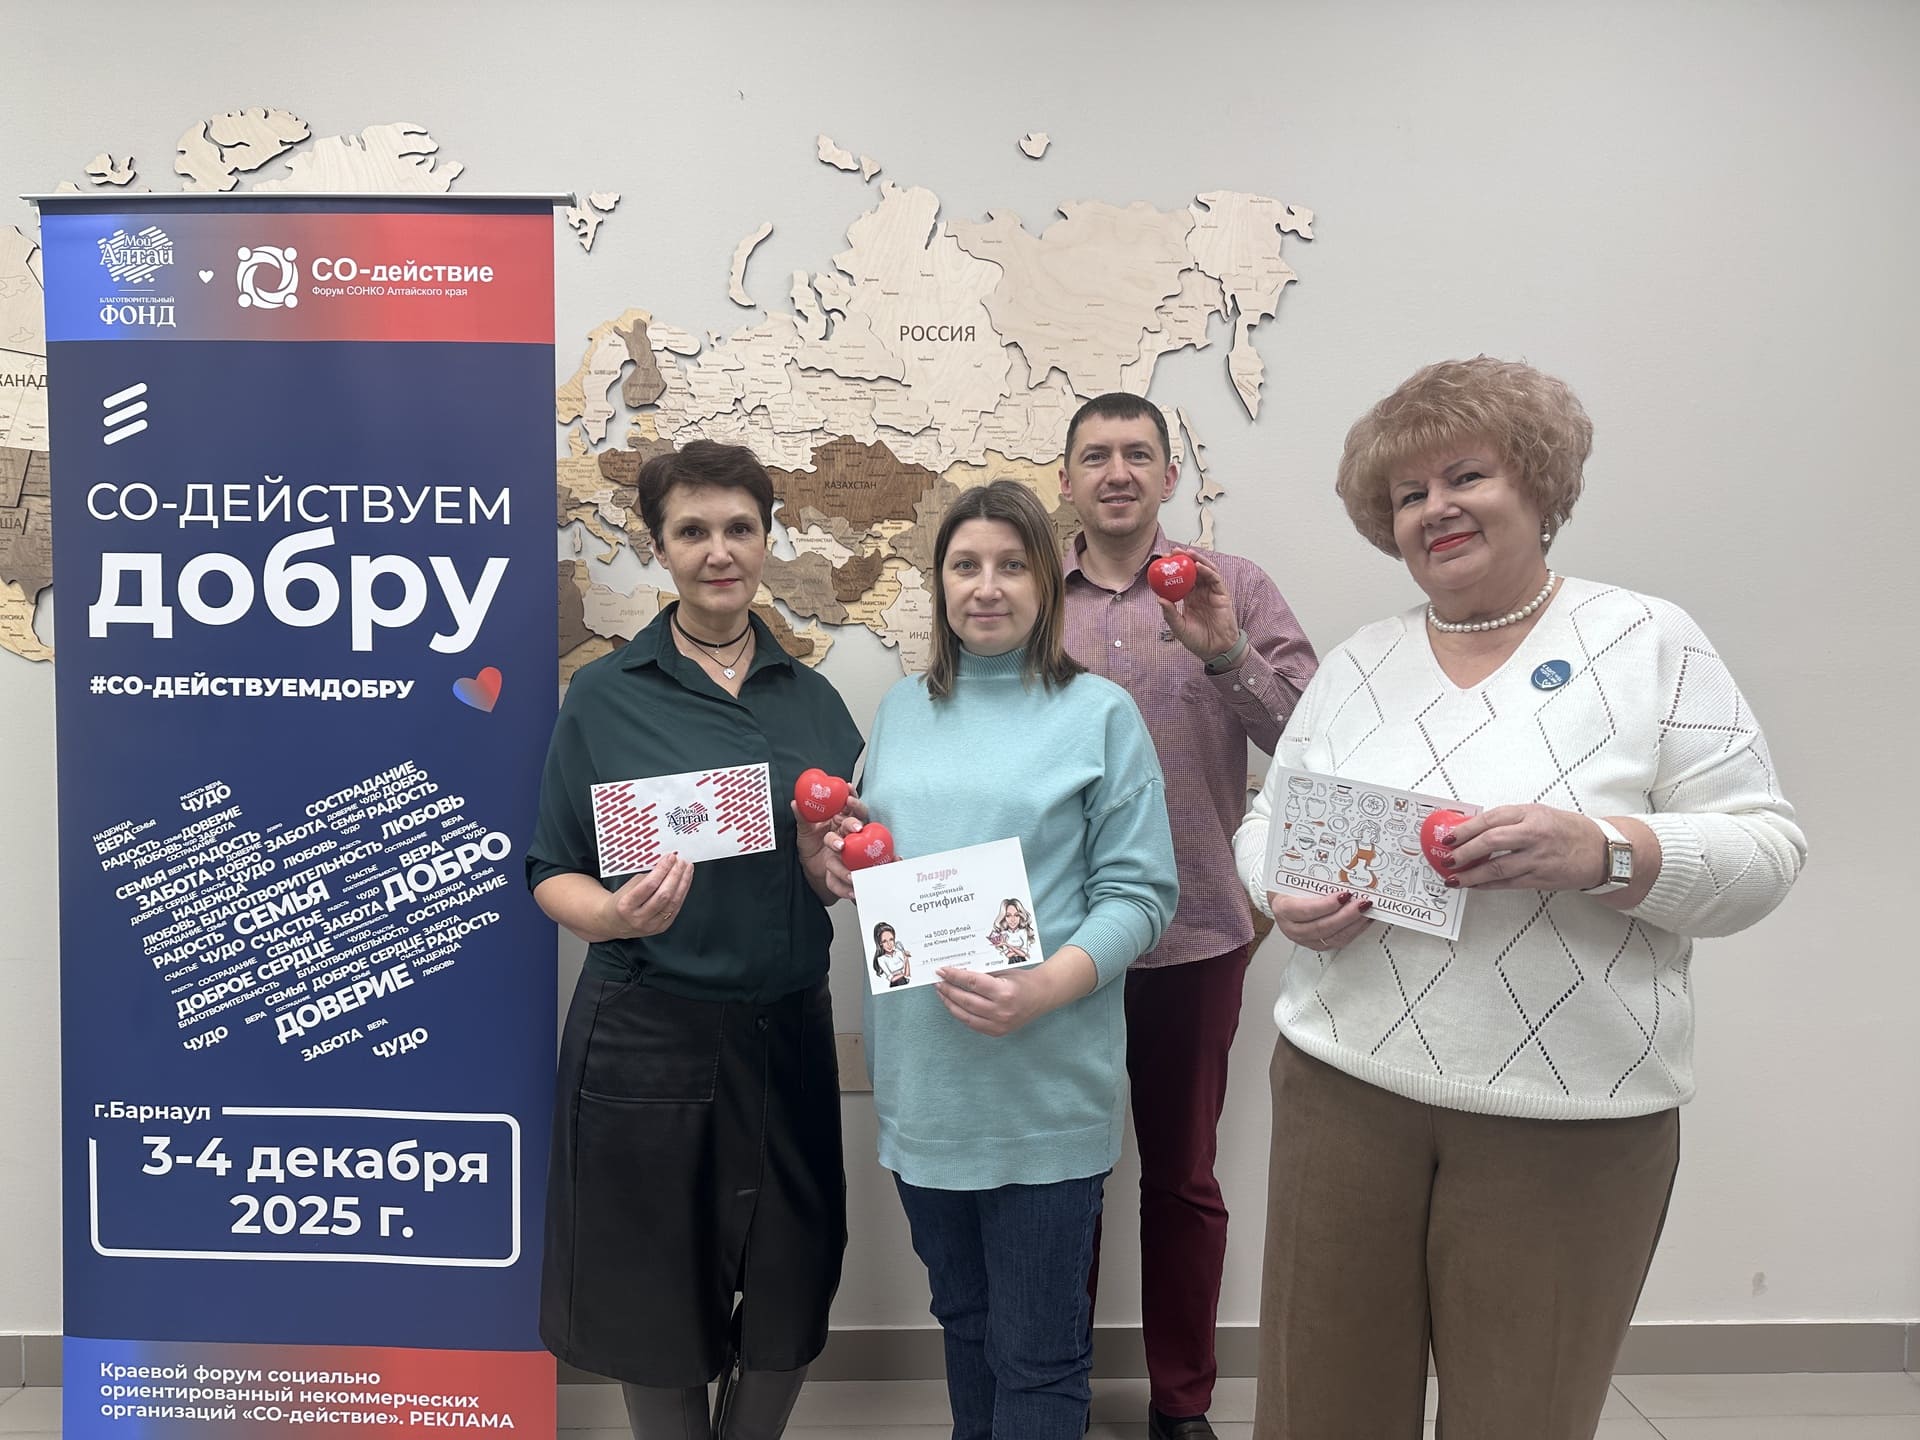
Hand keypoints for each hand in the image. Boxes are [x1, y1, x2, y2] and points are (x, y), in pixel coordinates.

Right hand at [603, 854, 692, 937]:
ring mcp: (651, 925)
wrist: (614, 923)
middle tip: (680, 862)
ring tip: (686, 869)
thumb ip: (646, 878)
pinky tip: (685, 883)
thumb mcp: (627, 887)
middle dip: (675, 875)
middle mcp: (638, 918)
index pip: (649, 885)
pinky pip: (675, 909)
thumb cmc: (620, 902)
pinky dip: (682, 893)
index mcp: (626, 905)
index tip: (670, 858)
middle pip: (664, 895)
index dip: (662, 870)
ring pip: (673, 903)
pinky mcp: (661, 928)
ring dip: (683, 883)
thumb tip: (666, 865)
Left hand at [796, 794, 869, 901]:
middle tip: (853, 825)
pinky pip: (856, 860)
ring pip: (859, 838)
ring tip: (840, 847)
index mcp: (839, 817)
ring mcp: (852, 844)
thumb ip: (802, 816)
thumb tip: (794, 803)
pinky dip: (853, 862)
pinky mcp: (853, 859)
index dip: (851, 795)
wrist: (811, 870)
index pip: (849, 803)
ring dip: (853, 842)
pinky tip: (848, 865)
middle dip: (856, 819)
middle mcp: (848, 829)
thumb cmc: (811, 846)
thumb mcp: (804, 831)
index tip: (848, 790)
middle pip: (858, 819)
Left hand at [934, 964, 1059, 1037]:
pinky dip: (961, 1014)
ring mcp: (999, 1024)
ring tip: (942, 993)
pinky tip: (954, 1005)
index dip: (954, 976)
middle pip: (966, 1000)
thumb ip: (982, 973)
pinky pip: (973, 1024)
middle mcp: (1001, 1011)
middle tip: (938, 981)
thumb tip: (956, 972)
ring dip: (951, 1003)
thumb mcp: (1004, 970)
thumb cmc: (1022, 979)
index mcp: (1004, 992)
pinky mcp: (997, 1032)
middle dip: (949, 990)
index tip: (941, 971)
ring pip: (966, 1015)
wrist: (1042, 996)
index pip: (972, 983)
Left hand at [1156, 551, 1239, 659]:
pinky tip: (1199, 566)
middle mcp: (1200, 593)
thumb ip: (1170, 614)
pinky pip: (1215, 579)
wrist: (1215, 650)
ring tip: (1186, 553)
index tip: (1162, 561)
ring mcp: (1212, 592)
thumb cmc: (1198, 640)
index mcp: (1189, 598)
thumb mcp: (1179, 627)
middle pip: (1192, 571)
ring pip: (1205, 571)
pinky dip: (1207, 571)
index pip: (1180, 579)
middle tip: (1173, 552)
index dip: (1173, 569)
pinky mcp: (1222, 595)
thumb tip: (1159, 599)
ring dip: (1197, 560)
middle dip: (1184, 559)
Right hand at [1269, 888, 1373, 952]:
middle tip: (1361, 903)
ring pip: (1333, 937)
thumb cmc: (1288, 889)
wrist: (1282, 901)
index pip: (1305, 911)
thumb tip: (1339, 873)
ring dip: (1353, 924)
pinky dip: (1354, 930)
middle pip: (1322, 927)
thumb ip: (1313, 879)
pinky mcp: (1318, 944)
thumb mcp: (1295, 880)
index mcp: (1284, 909)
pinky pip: (1339, 941)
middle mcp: (1293, 928)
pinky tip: (1363, 920)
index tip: (1343, 895)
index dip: (1326, 905)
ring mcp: (1306, 939)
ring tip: (1366, 911)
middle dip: (1346, 915)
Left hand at [1439, 805, 1607, 891]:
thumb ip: (1510, 820)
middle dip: (1464, 851)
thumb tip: (1475, 828)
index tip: (1449, 836)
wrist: (1602, 851)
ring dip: (1471, 874)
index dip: (1466, 828)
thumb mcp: (1540, 814)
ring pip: (1497, 868)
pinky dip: (1488, 885)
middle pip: (1491, 842)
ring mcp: (1538, 858)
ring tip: (1454, 878)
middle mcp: (1534, 835)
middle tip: (1448, 858)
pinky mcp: (1541, 878)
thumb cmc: (1569, 830)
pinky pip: (1508, 883)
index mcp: (1531, 814)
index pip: (1491, 819)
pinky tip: (1476, 885)